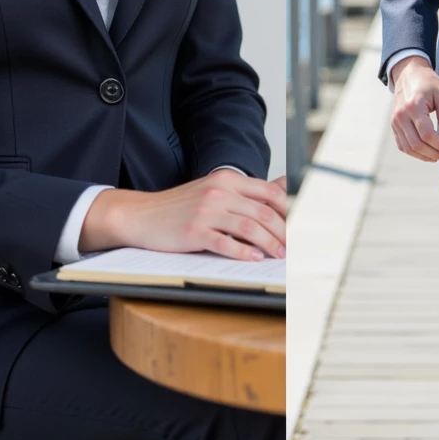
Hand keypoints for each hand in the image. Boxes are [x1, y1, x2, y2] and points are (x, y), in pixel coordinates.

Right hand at [79, 169, 287, 259]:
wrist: (141, 214)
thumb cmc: (179, 206)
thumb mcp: (214, 190)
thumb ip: (247, 190)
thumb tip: (283, 186)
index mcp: (226, 180)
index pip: (269, 192)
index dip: (288, 211)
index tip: (297, 227)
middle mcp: (218, 192)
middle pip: (264, 212)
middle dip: (283, 232)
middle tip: (292, 248)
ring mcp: (205, 212)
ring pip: (249, 228)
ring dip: (270, 244)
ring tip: (279, 256)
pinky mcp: (193, 232)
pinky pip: (225, 243)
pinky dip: (244, 253)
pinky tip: (255, 259)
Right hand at [390, 56, 438, 161]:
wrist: (408, 73)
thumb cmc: (428, 83)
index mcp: (414, 106)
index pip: (427, 134)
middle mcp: (401, 115)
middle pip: (417, 144)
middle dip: (434, 152)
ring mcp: (395, 121)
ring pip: (408, 148)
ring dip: (424, 156)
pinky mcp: (393, 125)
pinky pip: (402, 145)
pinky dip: (414, 152)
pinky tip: (426, 153)